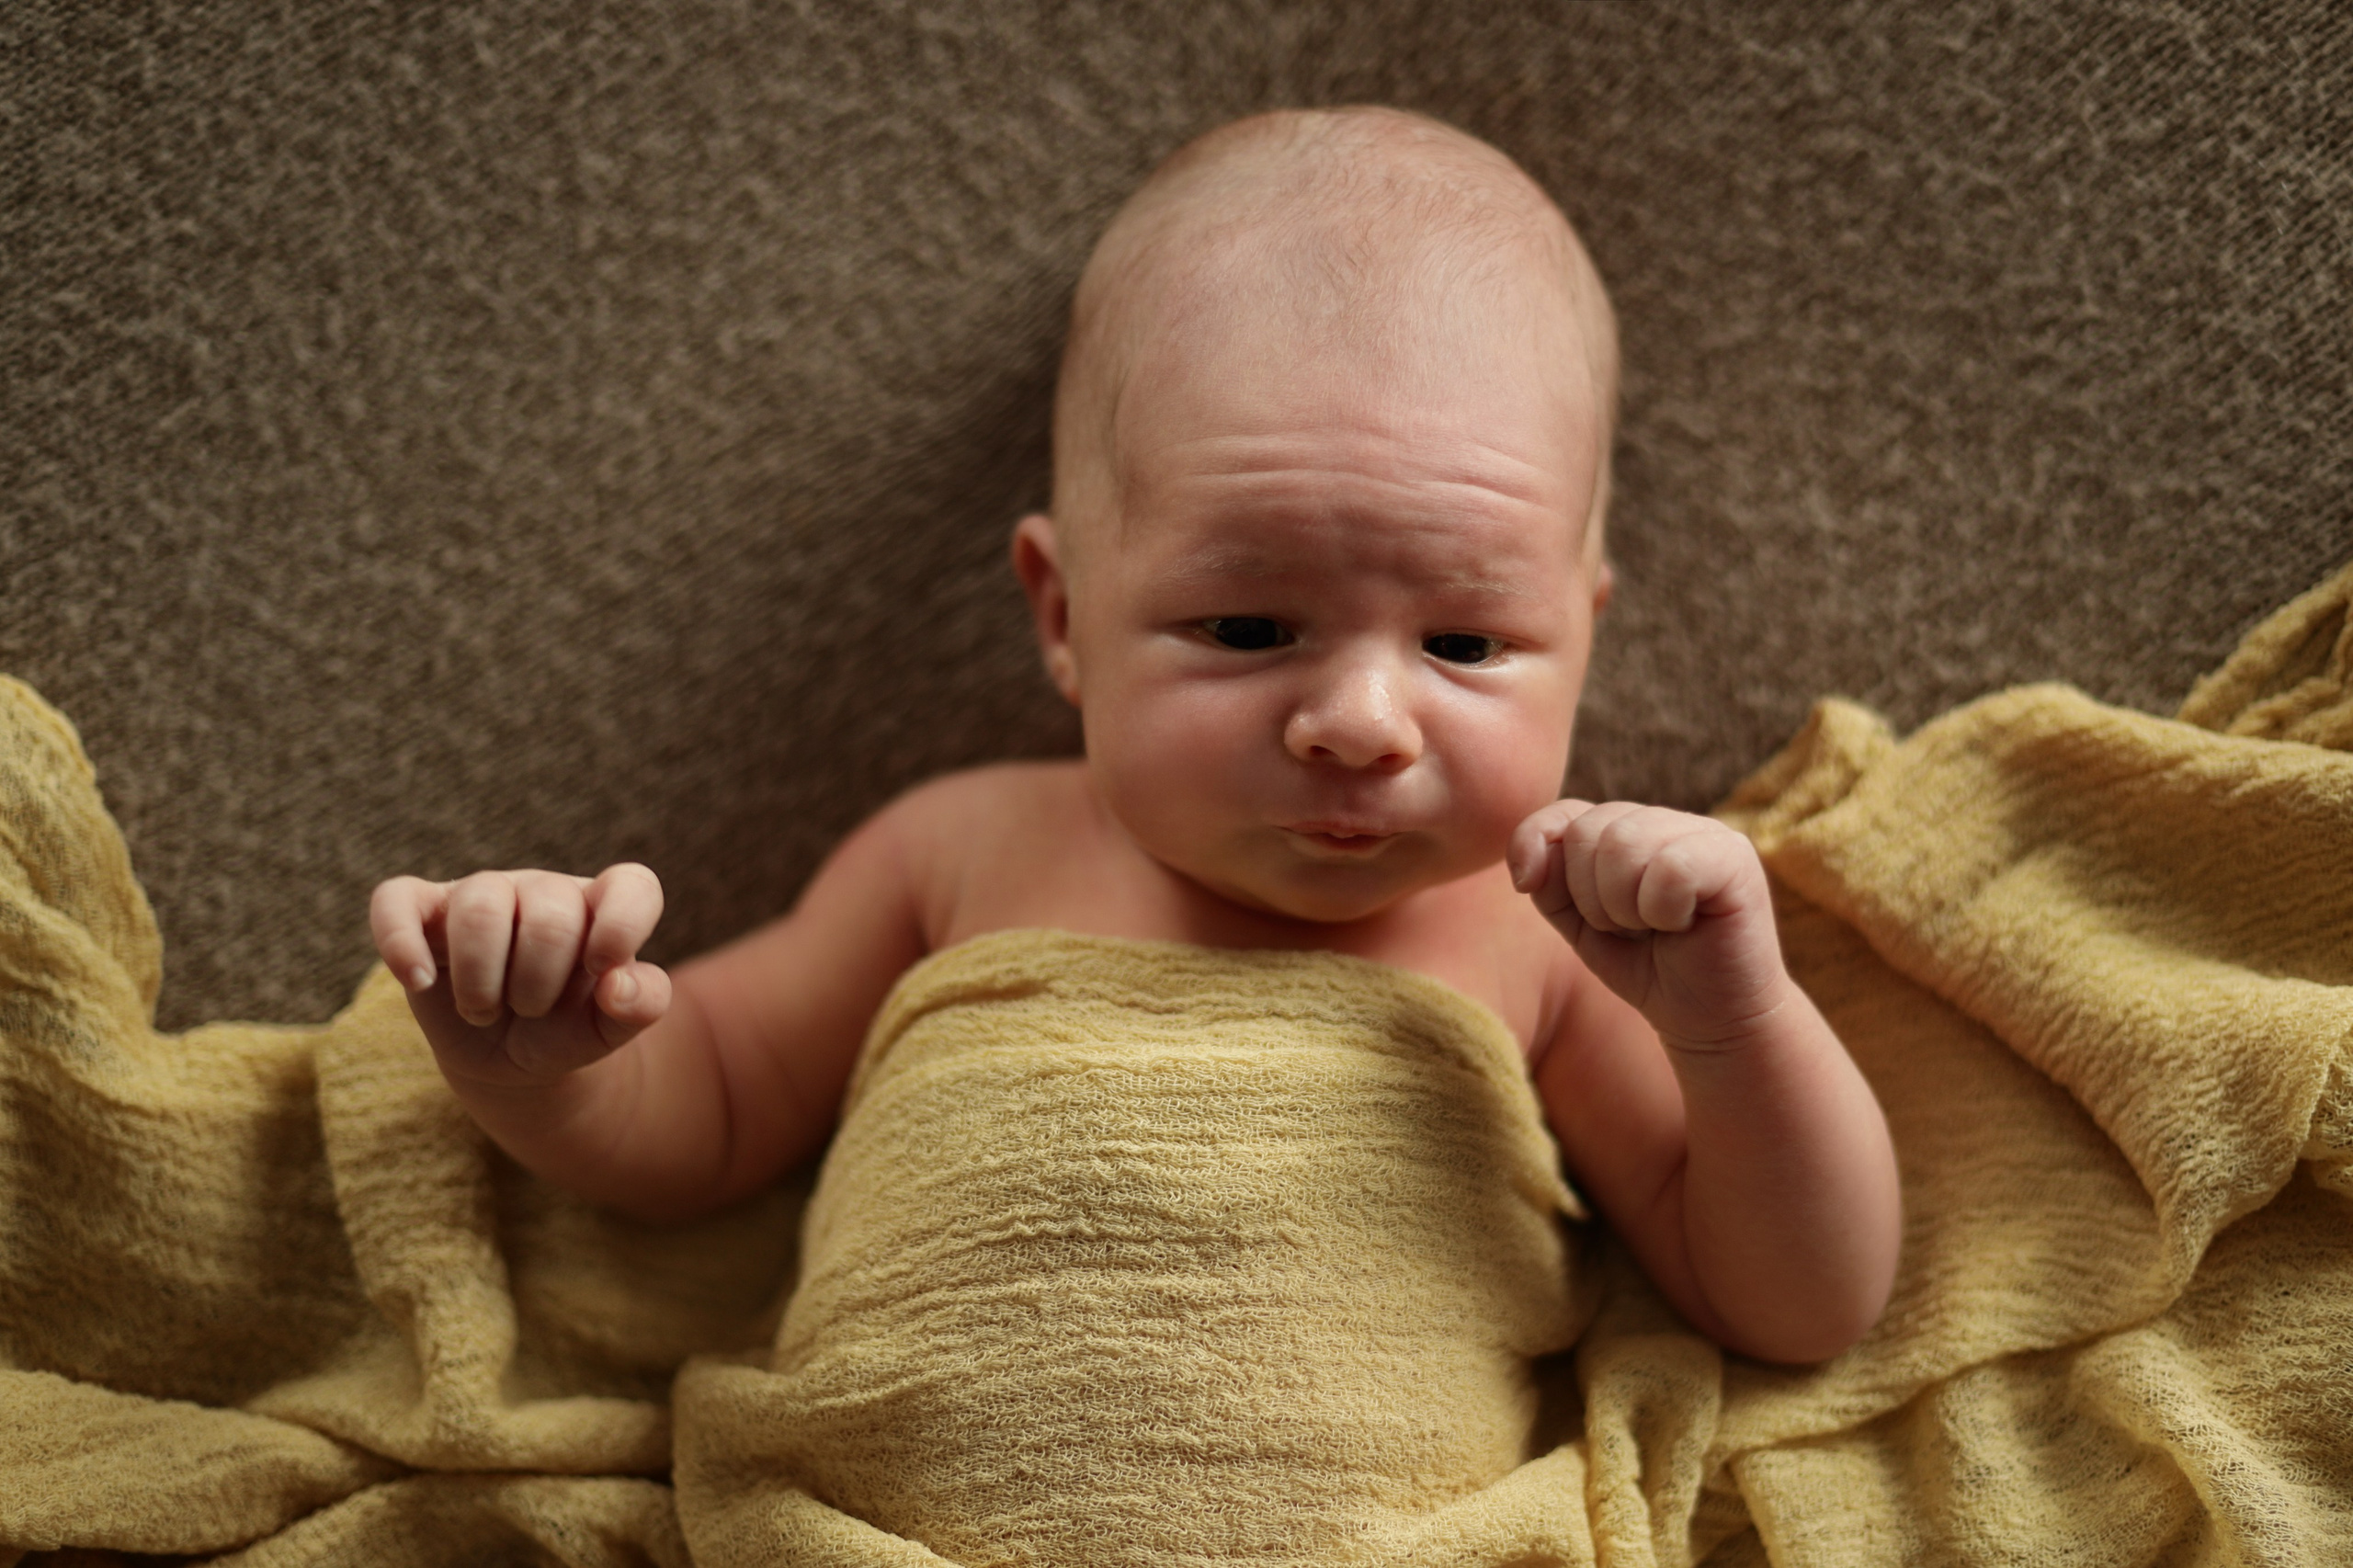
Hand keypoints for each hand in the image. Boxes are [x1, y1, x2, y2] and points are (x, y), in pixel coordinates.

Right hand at [369, 863, 672, 1086]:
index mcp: (602, 909)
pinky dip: (400, 941)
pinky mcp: (421, 913)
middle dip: (539, 981)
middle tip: (529, 1011)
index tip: (601, 971)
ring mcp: (481, 895)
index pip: (632, 887)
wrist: (509, 1058)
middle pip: (549, 912)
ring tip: (484, 1010)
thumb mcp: (610, 1029)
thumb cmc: (565, 1029)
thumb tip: (617, 984)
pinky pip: (396, 901)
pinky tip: (416, 981)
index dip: (622, 926)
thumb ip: (640, 1005)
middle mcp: (544, 891)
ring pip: (480, 904)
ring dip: (482, 978)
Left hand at [1508, 801, 1791, 1049]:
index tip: (1527, 884)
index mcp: (1629, 827)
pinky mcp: (1736, 858)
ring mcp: (1706, 833)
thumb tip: (1532, 860)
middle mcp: (1667, 821)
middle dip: (1590, 896)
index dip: (1533, 843)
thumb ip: (1550, 883)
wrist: (1711, 1022)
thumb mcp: (1579, 924)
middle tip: (1627, 927)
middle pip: (1590, 830)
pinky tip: (1683, 925)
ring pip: (1625, 843)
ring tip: (1654, 927)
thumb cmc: (1647, 969)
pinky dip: (1662, 910)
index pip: (1565, 811)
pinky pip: (1670, 867)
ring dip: (1624, 907)